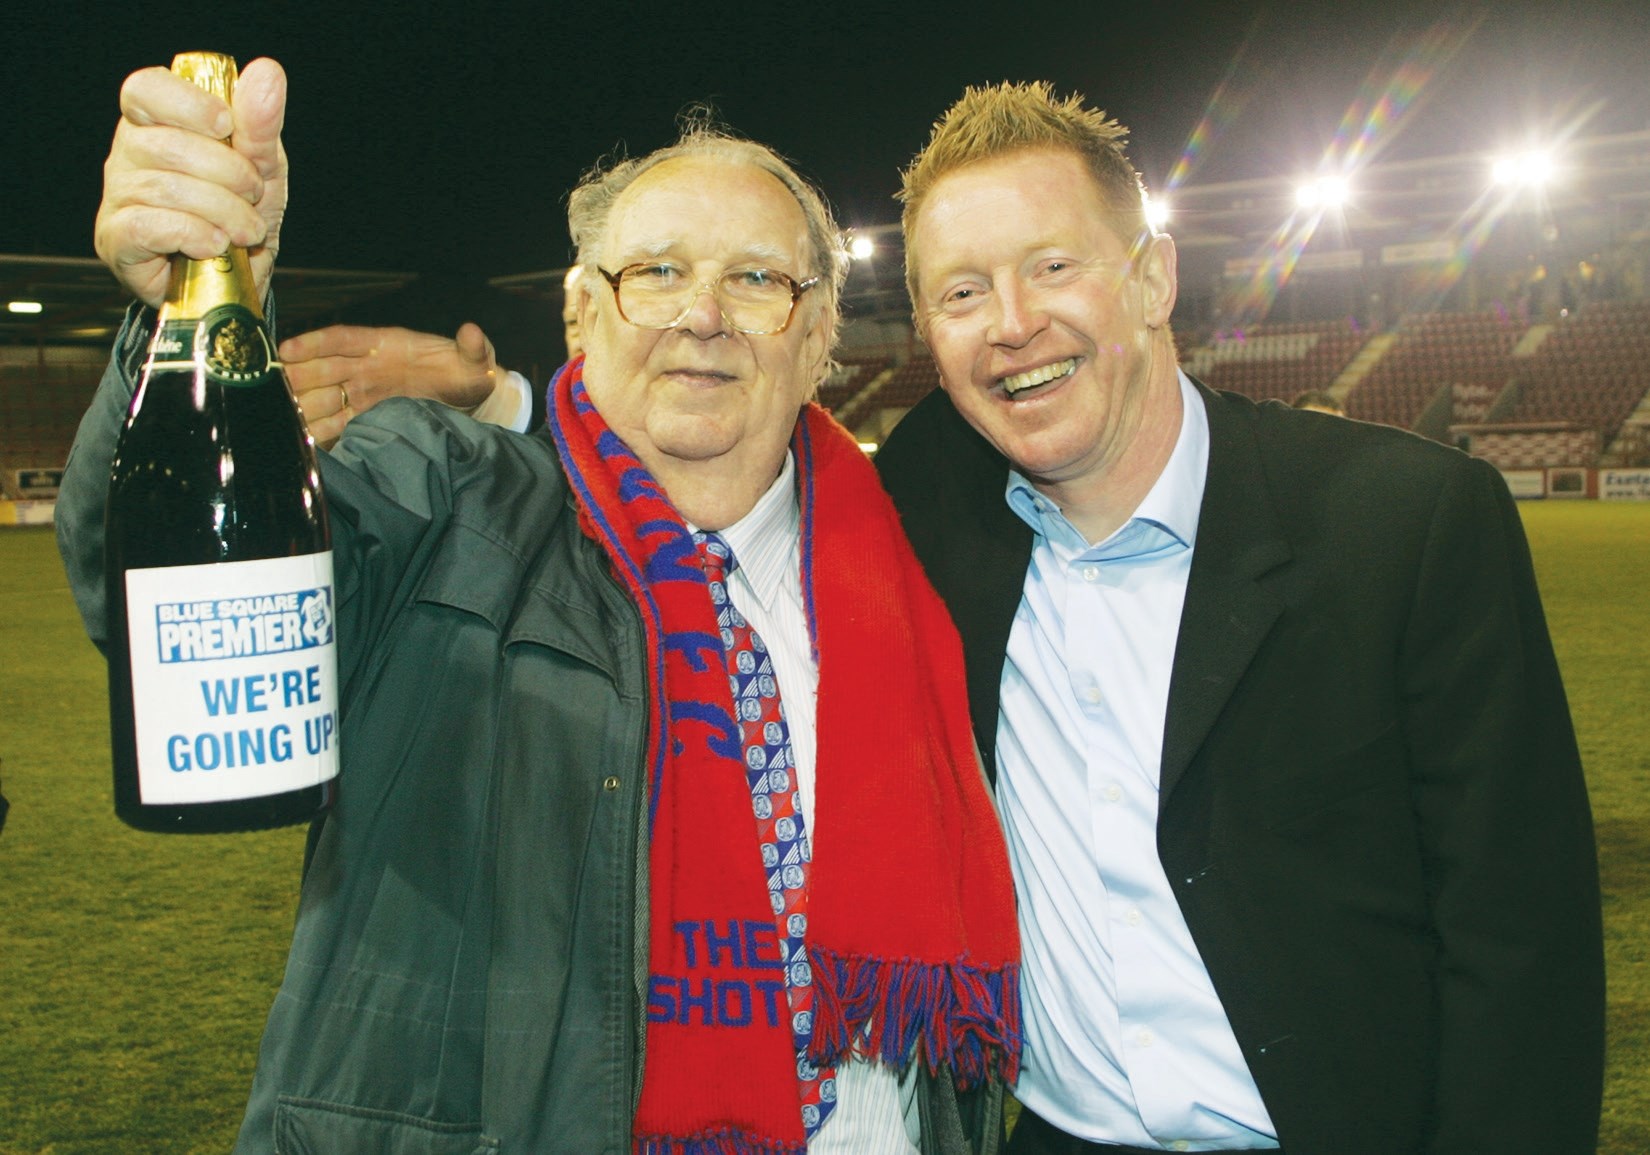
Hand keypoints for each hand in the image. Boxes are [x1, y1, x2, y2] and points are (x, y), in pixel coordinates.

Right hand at [94, 57, 287, 307]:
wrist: (236, 279)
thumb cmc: (240, 211)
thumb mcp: (261, 165)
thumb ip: (260, 123)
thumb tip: (267, 72)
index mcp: (155, 123)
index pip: (145, 89)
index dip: (187, 103)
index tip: (226, 125)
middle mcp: (128, 154)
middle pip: (166, 145)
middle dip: (227, 173)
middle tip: (254, 194)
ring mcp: (118, 196)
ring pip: (163, 189)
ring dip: (222, 211)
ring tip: (247, 230)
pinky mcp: (117, 239)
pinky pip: (147, 226)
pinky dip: (192, 234)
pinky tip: (215, 246)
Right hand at [282, 323, 505, 447]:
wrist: (470, 401)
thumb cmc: (470, 373)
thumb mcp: (477, 360)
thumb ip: (474, 348)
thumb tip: (474, 333)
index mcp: (385, 343)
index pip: (342, 339)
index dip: (314, 343)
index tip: (288, 350)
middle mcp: (366, 366)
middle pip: (322, 369)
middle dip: (296, 376)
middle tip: (270, 387)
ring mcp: (363, 393)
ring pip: (323, 396)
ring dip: (301, 404)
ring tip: (277, 416)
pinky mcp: (366, 418)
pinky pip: (336, 423)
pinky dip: (319, 430)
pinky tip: (301, 439)